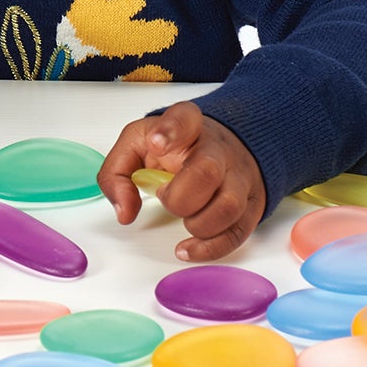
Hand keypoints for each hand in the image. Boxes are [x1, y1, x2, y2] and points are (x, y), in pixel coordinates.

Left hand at [97, 102, 267, 261]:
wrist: (222, 149)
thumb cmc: (176, 149)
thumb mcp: (136, 146)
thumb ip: (116, 173)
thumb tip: (125, 210)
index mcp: (187, 126)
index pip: (184, 119)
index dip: (171, 131)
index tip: (155, 143)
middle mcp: (217, 150)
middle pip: (207, 171)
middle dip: (179, 198)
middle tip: (166, 196)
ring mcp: (238, 177)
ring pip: (228, 206)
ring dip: (197, 224)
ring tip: (184, 218)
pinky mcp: (249, 205)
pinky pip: (237, 232)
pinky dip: (210, 248)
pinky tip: (188, 248)